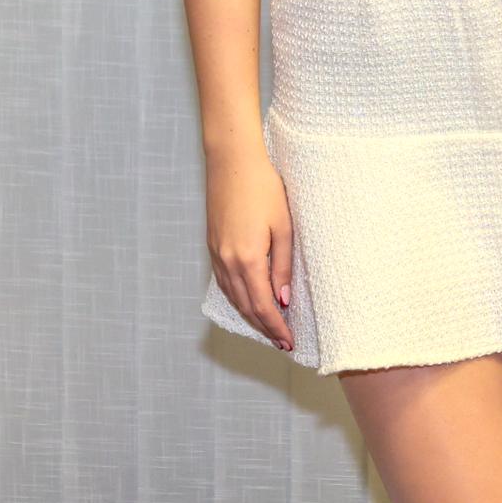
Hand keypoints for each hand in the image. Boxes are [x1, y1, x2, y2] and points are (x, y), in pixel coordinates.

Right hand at [205, 144, 295, 350]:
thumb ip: (283, 267)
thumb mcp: (283, 227)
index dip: (276, 327)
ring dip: (250, 315)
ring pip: (233, 297)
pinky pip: (224, 282)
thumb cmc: (263, 187)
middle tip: (282, 342)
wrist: (232, 161)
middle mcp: (228, 262)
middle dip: (265, 327)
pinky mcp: (212, 245)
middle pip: (247, 306)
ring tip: (268, 327)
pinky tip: (248, 301)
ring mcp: (216, 254)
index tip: (289, 341)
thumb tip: (282, 300)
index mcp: (248, 259)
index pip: (263, 306)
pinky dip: (238, 298)